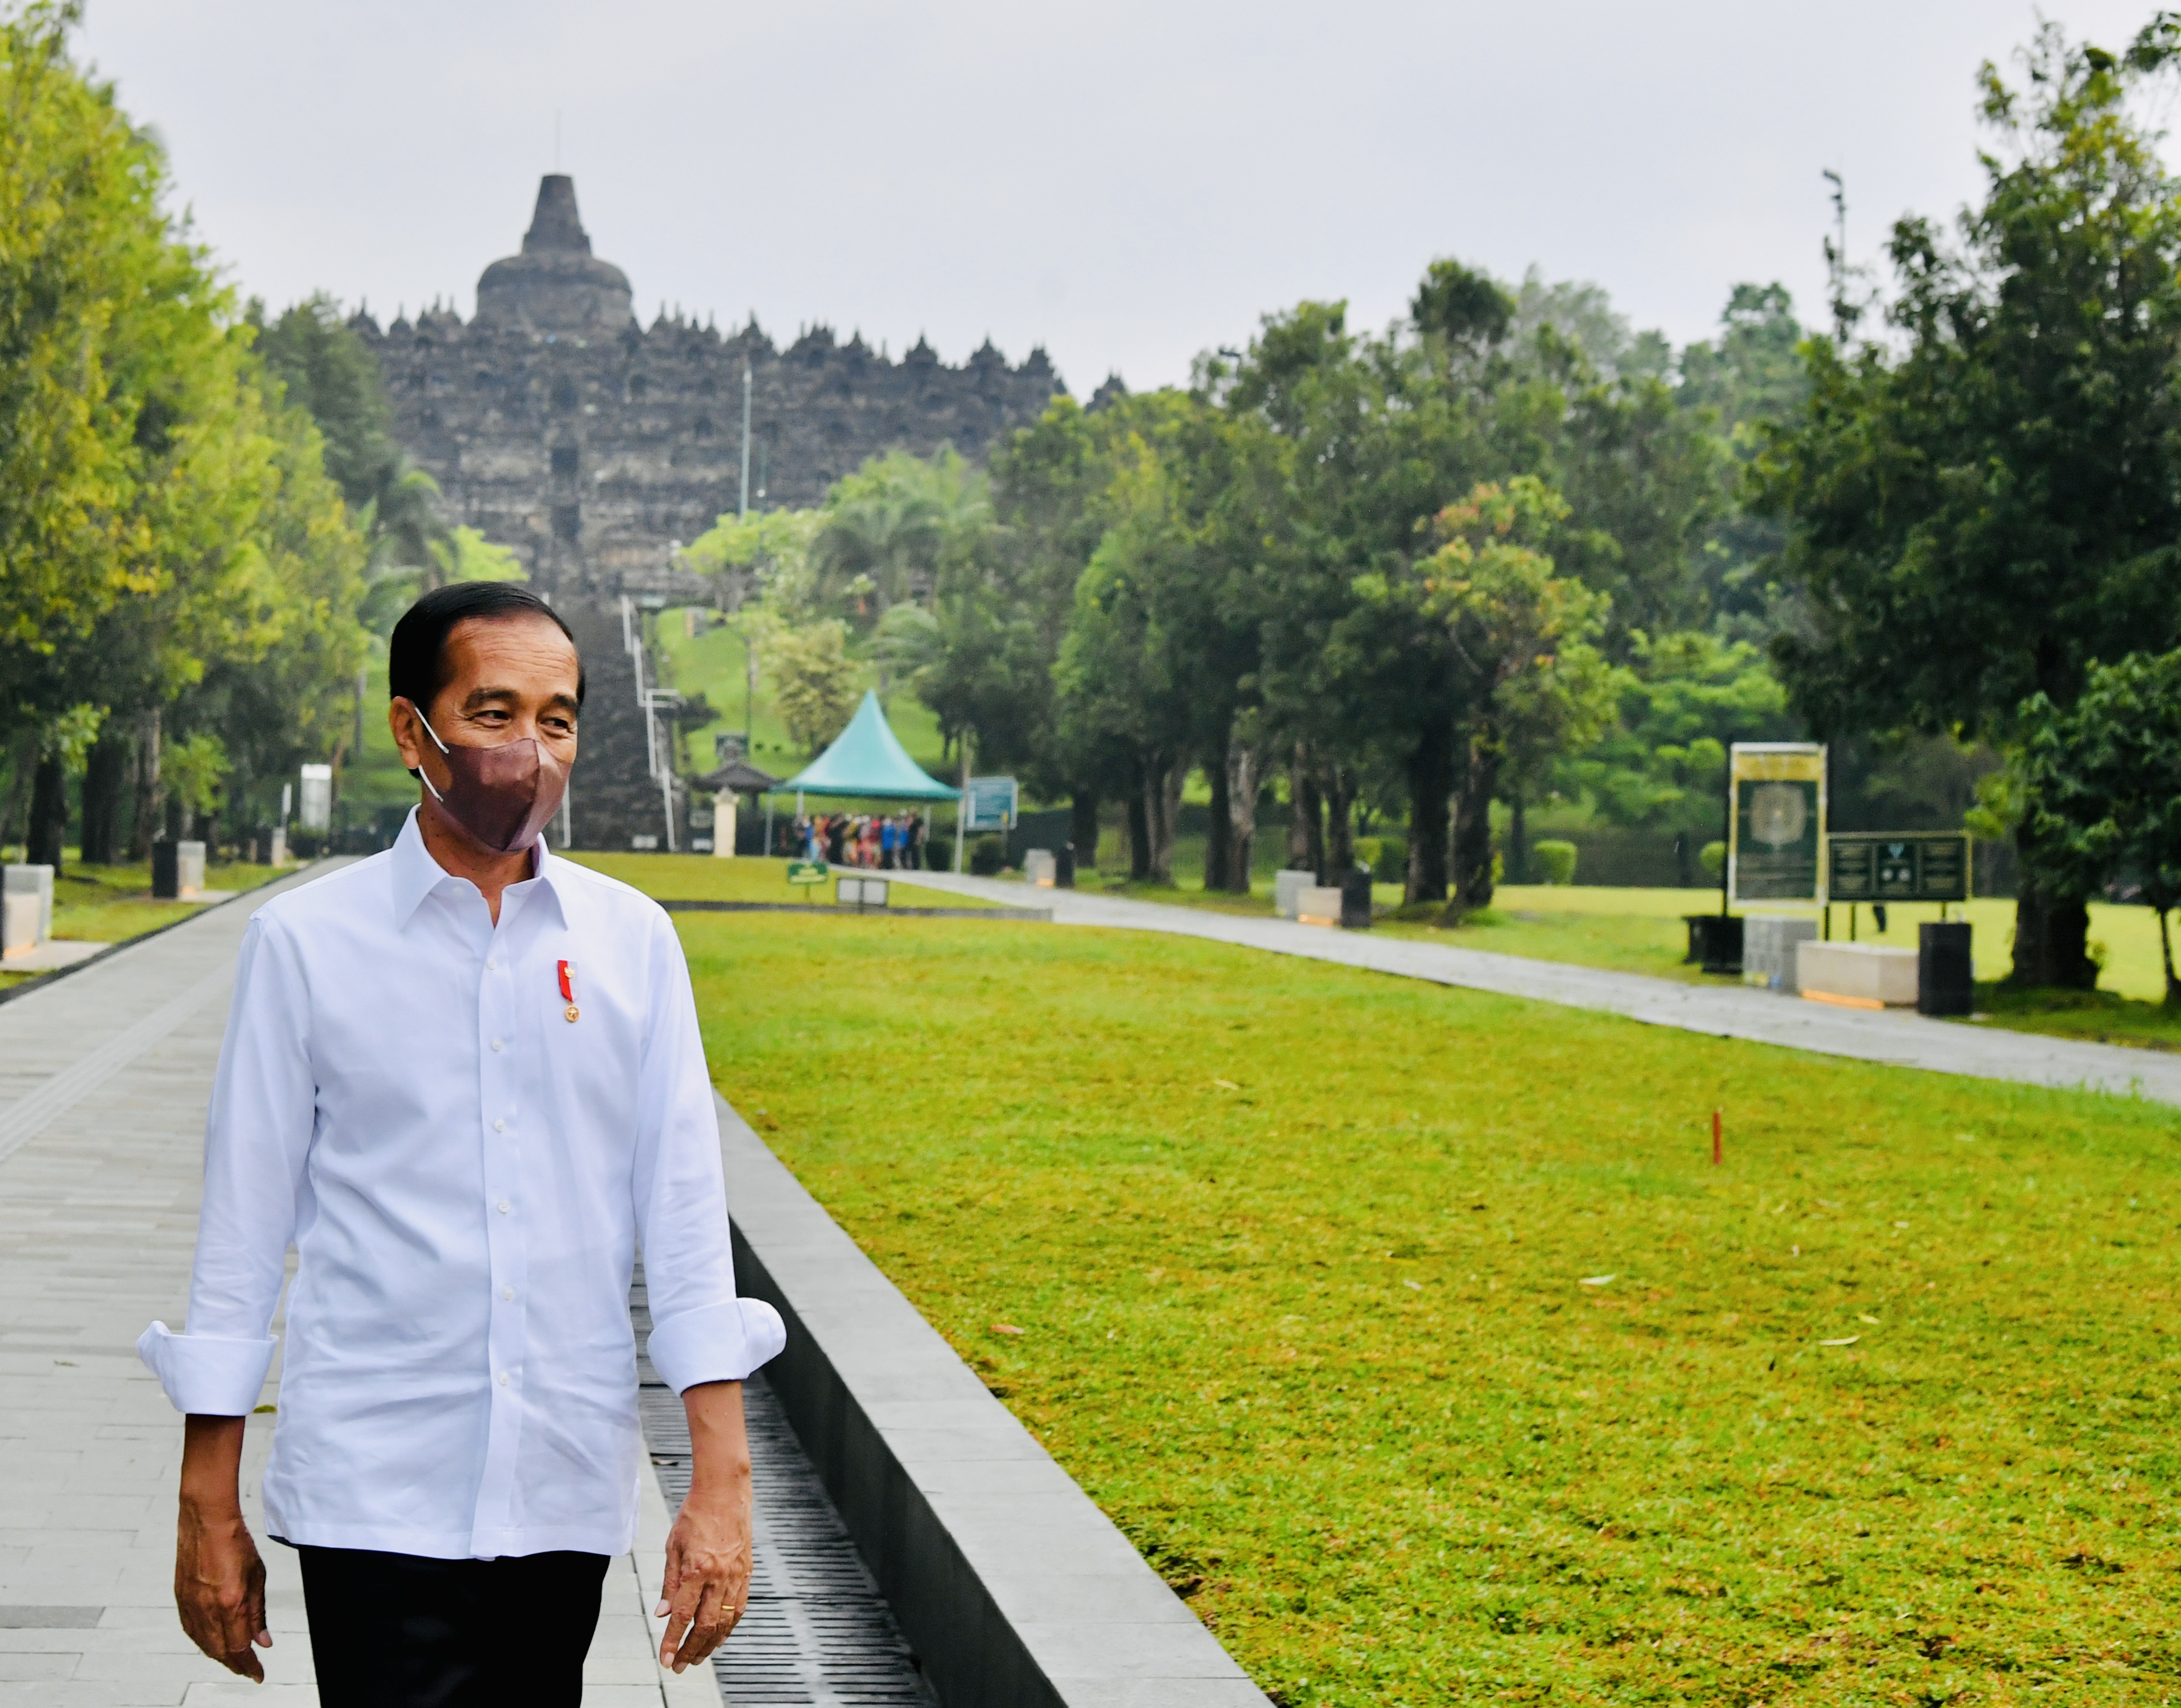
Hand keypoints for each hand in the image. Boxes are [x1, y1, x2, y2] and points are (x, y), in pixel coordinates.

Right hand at [175, 1415, 269, 1680]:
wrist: (206, 1520)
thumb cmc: (236, 1542)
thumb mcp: (257, 1576)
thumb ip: (258, 1612)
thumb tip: (262, 1641)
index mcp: (230, 1603)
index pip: (239, 1647)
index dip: (249, 1664)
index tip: (258, 1675)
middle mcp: (208, 1608)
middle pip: (220, 1650)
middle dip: (235, 1664)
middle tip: (248, 1670)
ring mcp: (191, 1604)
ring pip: (204, 1643)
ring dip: (219, 1655)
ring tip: (233, 1660)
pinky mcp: (181, 1598)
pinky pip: (191, 1629)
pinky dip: (203, 1641)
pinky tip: (210, 1643)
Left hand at [657, 1380, 752, 1672]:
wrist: (724, 1491)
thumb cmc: (694, 1515)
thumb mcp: (673, 1546)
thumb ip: (669, 1582)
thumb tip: (663, 1613)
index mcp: (697, 1569)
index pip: (682, 1615)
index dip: (673, 1641)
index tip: (665, 1660)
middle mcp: (718, 1576)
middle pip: (705, 1625)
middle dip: (691, 1650)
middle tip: (679, 1666)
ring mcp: (735, 1575)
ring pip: (725, 1621)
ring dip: (711, 1644)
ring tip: (698, 1658)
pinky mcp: (746, 1571)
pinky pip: (739, 1607)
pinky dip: (729, 1626)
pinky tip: (720, 1636)